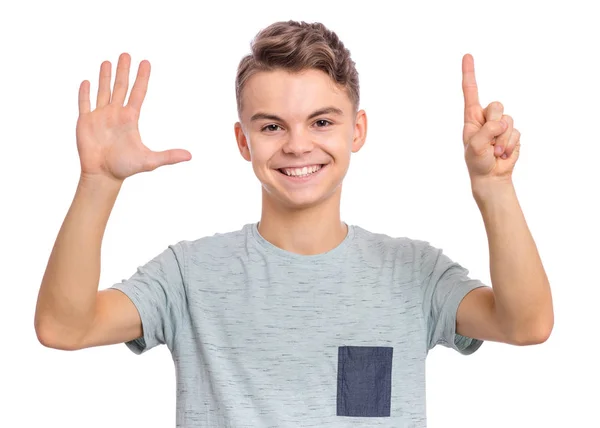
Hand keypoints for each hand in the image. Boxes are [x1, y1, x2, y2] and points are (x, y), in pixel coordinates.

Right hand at [76, 53, 190, 181]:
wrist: (103, 176)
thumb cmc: (125, 168)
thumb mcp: (150, 160)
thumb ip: (169, 156)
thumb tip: (190, 156)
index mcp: (130, 118)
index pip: (138, 93)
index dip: (142, 78)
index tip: (146, 62)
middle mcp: (115, 114)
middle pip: (120, 87)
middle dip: (123, 71)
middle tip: (126, 54)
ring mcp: (100, 116)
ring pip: (103, 91)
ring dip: (105, 77)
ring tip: (108, 61)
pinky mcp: (85, 122)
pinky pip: (84, 104)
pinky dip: (84, 93)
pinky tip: (86, 82)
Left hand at [461, 54, 519, 185]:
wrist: (491, 177)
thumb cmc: (476, 161)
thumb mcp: (474, 146)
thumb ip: (486, 131)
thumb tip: (501, 123)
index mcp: (472, 118)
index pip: (470, 92)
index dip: (469, 74)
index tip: (467, 55)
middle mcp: (486, 118)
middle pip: (497, 105)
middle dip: (495, 124)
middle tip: (490, 142)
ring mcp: (501, 125)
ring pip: (509, 120)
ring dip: (502, 139)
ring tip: (494, 151)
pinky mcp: (512, 133)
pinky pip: (517, 132)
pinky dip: (509, 145)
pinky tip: (503, 154)